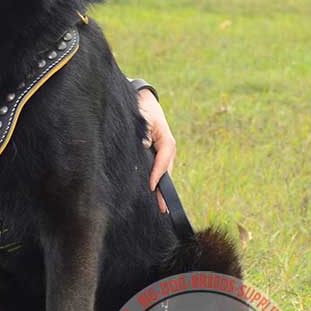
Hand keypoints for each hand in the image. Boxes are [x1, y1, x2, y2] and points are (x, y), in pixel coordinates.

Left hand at [136, 88, 176, 213]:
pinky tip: (154, 194)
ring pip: (164, 173)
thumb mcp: (143, 120)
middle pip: (167, 172)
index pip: (164, 161)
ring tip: (161, 207)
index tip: (151, 187)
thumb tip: (145, 146)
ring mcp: (164, 152)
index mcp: (167, 141)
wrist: (143, 101)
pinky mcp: (157, 154)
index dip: (157, 174)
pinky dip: (157, 181)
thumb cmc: (142, 110)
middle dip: (163, 190)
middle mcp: (168, 149)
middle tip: (162, 208)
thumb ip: (145, 133)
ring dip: (161, 188)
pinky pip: (159, 170)